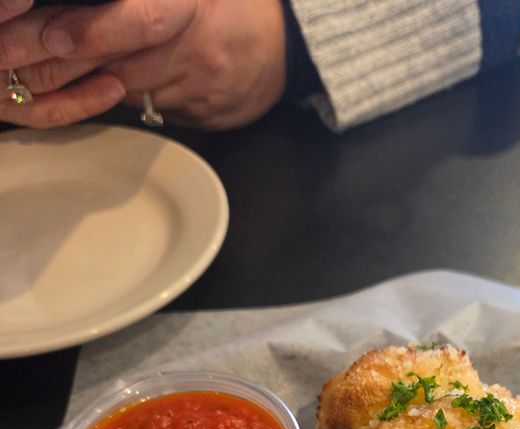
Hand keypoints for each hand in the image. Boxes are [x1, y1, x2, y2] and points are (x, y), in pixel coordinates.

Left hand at [0, 0, 286, 129]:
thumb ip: (139, 2)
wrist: (281, 49)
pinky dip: (105, 95)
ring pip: (121, 89)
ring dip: (69, 83)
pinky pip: (140, 105)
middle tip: (6, 59)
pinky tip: (79, 86)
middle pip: (116, 61)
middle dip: (54, 62)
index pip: (141, 20)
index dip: (92, 31)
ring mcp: (195, 87)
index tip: (50, 36)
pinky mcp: (195, 115)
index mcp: (192, 5)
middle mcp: (194, 48)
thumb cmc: (222, 1)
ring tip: (21, 73)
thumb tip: (74, 6)